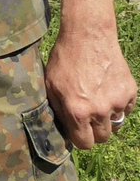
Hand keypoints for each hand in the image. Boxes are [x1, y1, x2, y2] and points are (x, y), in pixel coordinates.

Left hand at [45, 28, 136, 149]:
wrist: (88, 36)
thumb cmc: (64, 59)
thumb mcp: (50, 85)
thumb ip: (58, 110)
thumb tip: (65, 131)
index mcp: (77, 111)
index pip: (84, 144)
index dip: (80, 139)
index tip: (78, 131)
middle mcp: (99, 110)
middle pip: (103, 138)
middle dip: (95, 131)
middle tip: (88, 117)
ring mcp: (117, 102)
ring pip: (116, 126)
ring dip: (107, 119)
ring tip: (97, 102)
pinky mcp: (130, 93)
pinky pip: (126, 110)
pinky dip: (118, 106)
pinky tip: (107, 91)